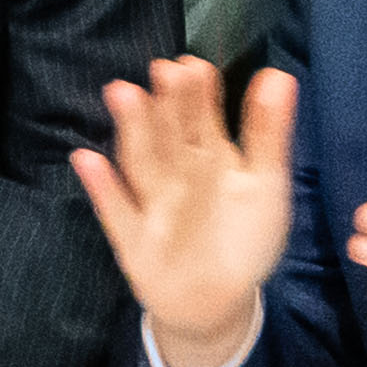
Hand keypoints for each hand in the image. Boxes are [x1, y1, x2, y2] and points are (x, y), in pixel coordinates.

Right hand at [65, 55, 297, 366]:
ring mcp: (151, 203)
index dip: (199, 94)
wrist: (217, 300)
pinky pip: (117, 211)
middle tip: (164, 70)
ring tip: (124, 93)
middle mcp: (176, 172)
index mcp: (208, 156)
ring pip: (142, 162)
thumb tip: (280, 74)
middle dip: (167, 104)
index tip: (194, 65)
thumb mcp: (266, 183)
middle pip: (170, 134)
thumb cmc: (244, 237)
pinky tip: (86, 158)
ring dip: (132, 130)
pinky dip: (102, 188)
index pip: (202, 119)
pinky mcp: (132, 237)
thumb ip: (269, 133)